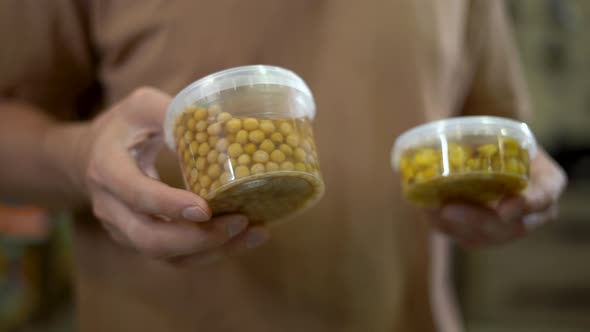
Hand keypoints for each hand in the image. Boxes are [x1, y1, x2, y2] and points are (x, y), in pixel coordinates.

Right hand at [67, 87, 268, 259]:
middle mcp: (111, 207)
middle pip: (150, 238)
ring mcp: (123, 229)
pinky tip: (240, 239)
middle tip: (240, 222)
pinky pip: (174, 257)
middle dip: (198, 238)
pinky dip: (208, 253)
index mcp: (107, 168)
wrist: (87, 157)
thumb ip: (172, 111)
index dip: (169, 205)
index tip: (205, 208)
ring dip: (211, 251)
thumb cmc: (122, 128)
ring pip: (165, 255)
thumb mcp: (141, 106)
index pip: (136, 194)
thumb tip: (219, 121)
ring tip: (253, 234)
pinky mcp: (140, 240)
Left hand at [426, 148, 566, 246]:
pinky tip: (432, 211)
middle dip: (477, 220)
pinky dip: (447, 226)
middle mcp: (535, 212)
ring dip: (456, 225)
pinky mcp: (488, 236)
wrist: (492, 151)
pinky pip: (468, 237)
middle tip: (447, 209)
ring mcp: (512, 228)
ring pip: (487, 237)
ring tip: (432, 208)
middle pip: (511, 227)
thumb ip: (482, 139)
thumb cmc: (498, 137)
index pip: (544, 197)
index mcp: (548, 182)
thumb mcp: (500, 131)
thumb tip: (443, 146)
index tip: (504, 210)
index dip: (525, 205)